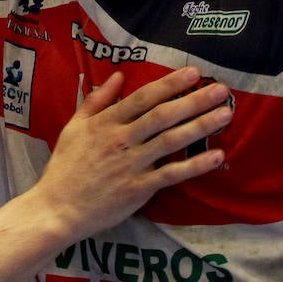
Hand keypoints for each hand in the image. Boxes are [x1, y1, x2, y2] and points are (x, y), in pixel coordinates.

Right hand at [31, 68, 230, 240]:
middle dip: (194, 100)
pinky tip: (216, 156)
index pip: (143, 98)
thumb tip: (118, 76)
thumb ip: (96, 101)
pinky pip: (172, 174)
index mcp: (106, 123)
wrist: (57, 208)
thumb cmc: (65, 167)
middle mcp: (122, 140)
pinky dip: (194, 165)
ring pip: (171, 140)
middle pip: (163, 115)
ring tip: (225, 114)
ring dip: (201, 126)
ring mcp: (132, 165)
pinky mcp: (139, 189)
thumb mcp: (74, 127)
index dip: (170, 84)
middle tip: (221, 90)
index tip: (193, 73)